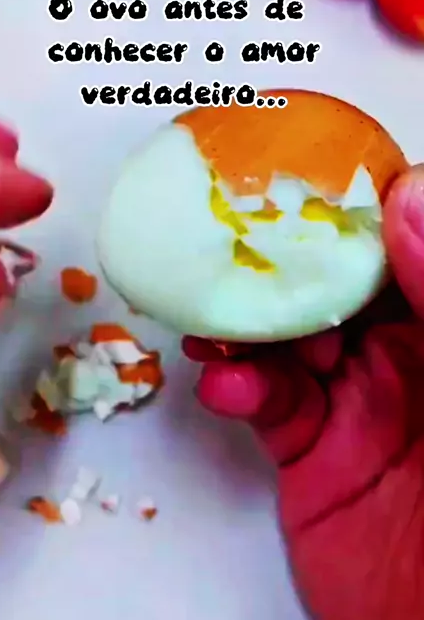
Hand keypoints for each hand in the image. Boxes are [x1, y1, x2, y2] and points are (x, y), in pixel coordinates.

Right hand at [183, 165, 423, 619]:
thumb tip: (409, 198)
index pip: (398, 241)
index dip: (352, 203)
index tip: (301, 170)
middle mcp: (405, 353)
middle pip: (330, 279)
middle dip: (281, 256)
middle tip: (236, 233)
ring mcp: (355, 400)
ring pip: (286, 332)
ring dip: (245, 318)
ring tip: (215, 314)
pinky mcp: (311, 450)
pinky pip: (264, 400)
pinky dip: (236, 384)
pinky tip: (224, 382)